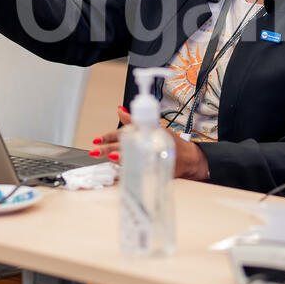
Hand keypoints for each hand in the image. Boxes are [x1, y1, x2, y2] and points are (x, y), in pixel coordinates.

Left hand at [88, 106, 209, 180]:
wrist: (189, 159)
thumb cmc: (171, 143)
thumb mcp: (153, 127)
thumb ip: (133, 121)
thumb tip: (119, 110)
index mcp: (144, 134)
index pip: (123, 134)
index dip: (108, 137)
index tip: (96, 140)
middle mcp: (146, 145)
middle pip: (124, 146)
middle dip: (108, 148)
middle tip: (95, 151)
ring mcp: (150, 158)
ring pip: (131, 158)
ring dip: (119, 157)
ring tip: (109, 157)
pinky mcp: (155, 170)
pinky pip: (139, 171)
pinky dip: (129, 171)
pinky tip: (121, 173)